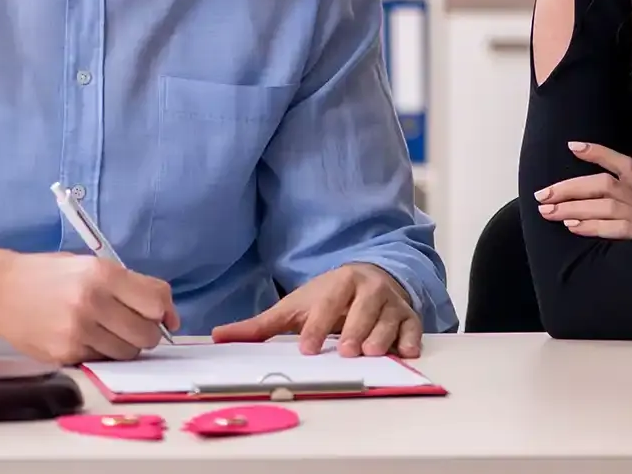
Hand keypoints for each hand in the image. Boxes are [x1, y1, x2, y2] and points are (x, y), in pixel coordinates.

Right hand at [0, 248, 179, 364]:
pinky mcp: (65, 354)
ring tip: (106, 331)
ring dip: (125, 345)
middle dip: (147, 331)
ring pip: (127, 353)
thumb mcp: (90, 264)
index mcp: (102, 274)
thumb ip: (129, 285)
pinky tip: (86, 338)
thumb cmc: (47, 275)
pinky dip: (102, 354)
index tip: (163, 315)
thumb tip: (166, 312)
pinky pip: (101, 361)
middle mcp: (92, 303)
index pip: (156, 301)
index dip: (165, 310)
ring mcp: (78, 332)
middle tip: (132, 324)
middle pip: (146, 333)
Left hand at [210, 263, 420, 357]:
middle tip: (346, 351)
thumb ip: (261, 326)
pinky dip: (411, 341)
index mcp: (339, 283)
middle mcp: (368, 290)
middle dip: (355, 330)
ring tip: (372, 353)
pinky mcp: (409, 318)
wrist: (371, 278)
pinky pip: (413, 329)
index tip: (308, 347)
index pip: (327, 304)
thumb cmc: (330, 298)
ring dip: (382, 337)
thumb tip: (218, 336)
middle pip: (363, 310)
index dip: (318, 325)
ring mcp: (391, 304)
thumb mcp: (296, 306)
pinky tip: (406, 353)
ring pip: (389, 321)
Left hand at [532, 141, 631, 246]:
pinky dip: (593, 227)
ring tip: (548, 212)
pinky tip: (573, 228)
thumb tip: (574, 204)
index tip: (571, 146)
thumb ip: (617, 207)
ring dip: (573, 208)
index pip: (623, 163)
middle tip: (542, 194)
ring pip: (606, 205)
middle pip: (604, 183)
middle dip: (569, 187)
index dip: (598, 152)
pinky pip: (618, 228)